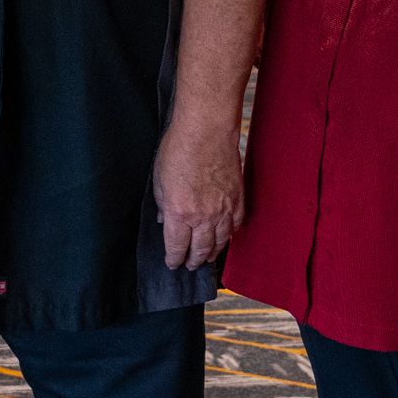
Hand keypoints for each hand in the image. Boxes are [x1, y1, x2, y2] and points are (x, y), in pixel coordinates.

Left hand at [153, 124, 242, 271]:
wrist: (207, 132)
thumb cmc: (179, 151)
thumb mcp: (159, 181)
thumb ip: (163, 205)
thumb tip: (164, 219)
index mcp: (180, 214)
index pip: (177, 247)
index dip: (174, 259)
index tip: (172, 263)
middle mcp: (203, 217)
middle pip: (200, 249)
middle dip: (193, 261)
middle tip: (190, 265)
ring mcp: (223, 209)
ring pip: (220, 241)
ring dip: (212, 253)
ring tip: (207, 257)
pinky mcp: (238, 199)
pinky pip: (235, 225)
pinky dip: (230, 235)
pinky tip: (226, 237)